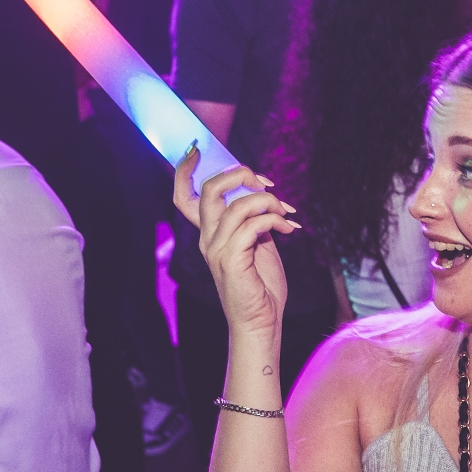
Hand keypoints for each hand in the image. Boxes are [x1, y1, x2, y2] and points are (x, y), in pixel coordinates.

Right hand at [170, 145, 293, 343]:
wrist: (261, 323)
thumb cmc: (260, 286)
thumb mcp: (258, 245)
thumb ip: (254, 219)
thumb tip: (264, 196)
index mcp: (208, 233)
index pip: (183, 195)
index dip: (184, 169)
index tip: (198, 148)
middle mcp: (207, 239)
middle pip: (210, 189)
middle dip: (240, 175)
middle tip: (266, 184)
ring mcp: (216, 250)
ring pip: (237, 205)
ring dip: (268, 203)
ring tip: (286, 215)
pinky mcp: (231, 261)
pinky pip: (251, 226)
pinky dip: (272, 221)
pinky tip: (288, 230)